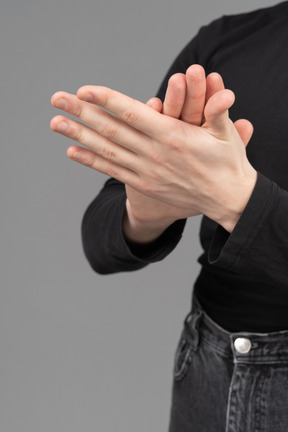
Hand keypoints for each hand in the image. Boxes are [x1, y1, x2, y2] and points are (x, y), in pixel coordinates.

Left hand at [50, 71, 256, 235]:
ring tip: (56, 123)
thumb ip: (218, 111)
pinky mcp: (144, 184)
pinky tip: (72, 151)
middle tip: (57, 99)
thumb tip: (225, 93)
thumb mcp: (227, 134)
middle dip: (82, 113)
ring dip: (79, 135)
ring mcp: (146, 171)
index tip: (83, 90)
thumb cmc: (228, 162)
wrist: (225, 199)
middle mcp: (154, 154)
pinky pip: (112, 171)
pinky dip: (91, 161)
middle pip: (111, 131)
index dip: (107, 100)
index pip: (133, 114)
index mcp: (173, 137)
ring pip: (107, 150)